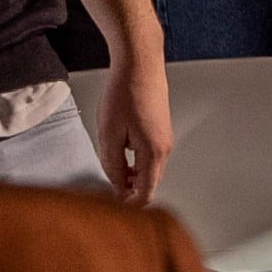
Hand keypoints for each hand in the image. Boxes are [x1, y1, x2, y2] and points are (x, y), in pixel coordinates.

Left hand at [97, 61, 172, 202]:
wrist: (140, 64)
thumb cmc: (126, 92)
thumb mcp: (109, 133)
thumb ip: (112, 165)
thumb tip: (115, 184)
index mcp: (154, 153)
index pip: (145, 194)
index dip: (127, 205)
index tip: (110, 207)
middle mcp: (164, 148)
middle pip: (149, 184)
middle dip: (129, 192)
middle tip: (106, 190)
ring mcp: (164, 139)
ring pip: (149, 170)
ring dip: (131, 177)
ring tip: (110, 170)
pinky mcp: (160, 129)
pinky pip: (150, 156)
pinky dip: (136, 163)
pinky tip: (120, 154)